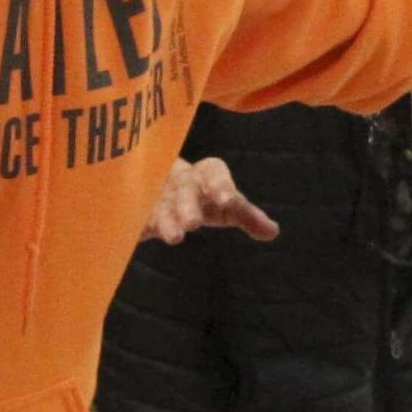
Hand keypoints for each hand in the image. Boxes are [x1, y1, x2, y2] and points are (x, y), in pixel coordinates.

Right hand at [144, 157, 278, 245]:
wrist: (161, 185)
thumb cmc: (204, 197)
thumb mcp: (225, 205)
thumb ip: (247, 216)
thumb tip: (273, 232)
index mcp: (205, 176)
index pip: (215, 174)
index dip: (220, 185)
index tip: (226, 200)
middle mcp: (181, 182)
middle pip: (186, 190)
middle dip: (189, 205)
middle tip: (193, 223)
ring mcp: (157, 196)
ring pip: (162, 206)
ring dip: (167, 220)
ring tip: (174, 237)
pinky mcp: (138, 211)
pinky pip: (138, 215)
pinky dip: (141, 225)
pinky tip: (140, 235)